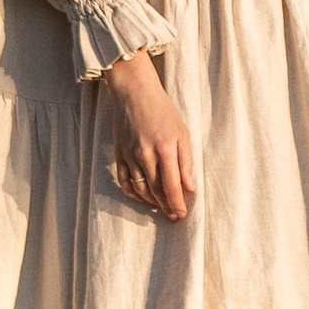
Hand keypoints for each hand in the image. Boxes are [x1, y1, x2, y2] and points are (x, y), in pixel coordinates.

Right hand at [103, 54, 194, 221]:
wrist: (134, 92)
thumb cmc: (162, 111)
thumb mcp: (182, 133)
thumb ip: (186, 161)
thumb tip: (189, 188)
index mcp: (164, 148)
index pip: (172, 186)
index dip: (177, 204)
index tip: (182, 214)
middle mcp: (145, 154)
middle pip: (156, 191)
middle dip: (166, 207)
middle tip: (174, 215)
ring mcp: (129, 155)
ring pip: (140, 189)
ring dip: (151, 202)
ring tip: (161, 207)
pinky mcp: (118, 154)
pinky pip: (124, 182)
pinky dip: (133, 193)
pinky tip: (143, 197)